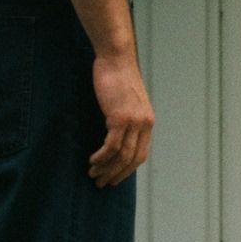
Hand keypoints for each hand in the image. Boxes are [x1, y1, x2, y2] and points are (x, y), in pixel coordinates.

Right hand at [87, 53, 154, 186]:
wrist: (116, 58)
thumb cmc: (116, 77)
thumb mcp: (126, 101)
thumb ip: (125, 118)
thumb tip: (114, 133)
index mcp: (148, 123)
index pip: (141, 154)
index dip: (128, 169)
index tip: (115, 178)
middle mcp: (144, 125)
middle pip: (133, 159)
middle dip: (117, 174)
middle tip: (102, 183)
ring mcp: (134, 122)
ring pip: (122, 155)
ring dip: (107, 168)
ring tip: (94, 175)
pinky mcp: (120, 118)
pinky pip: (112, 145)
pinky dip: (102, 156)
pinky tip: (93, 161)